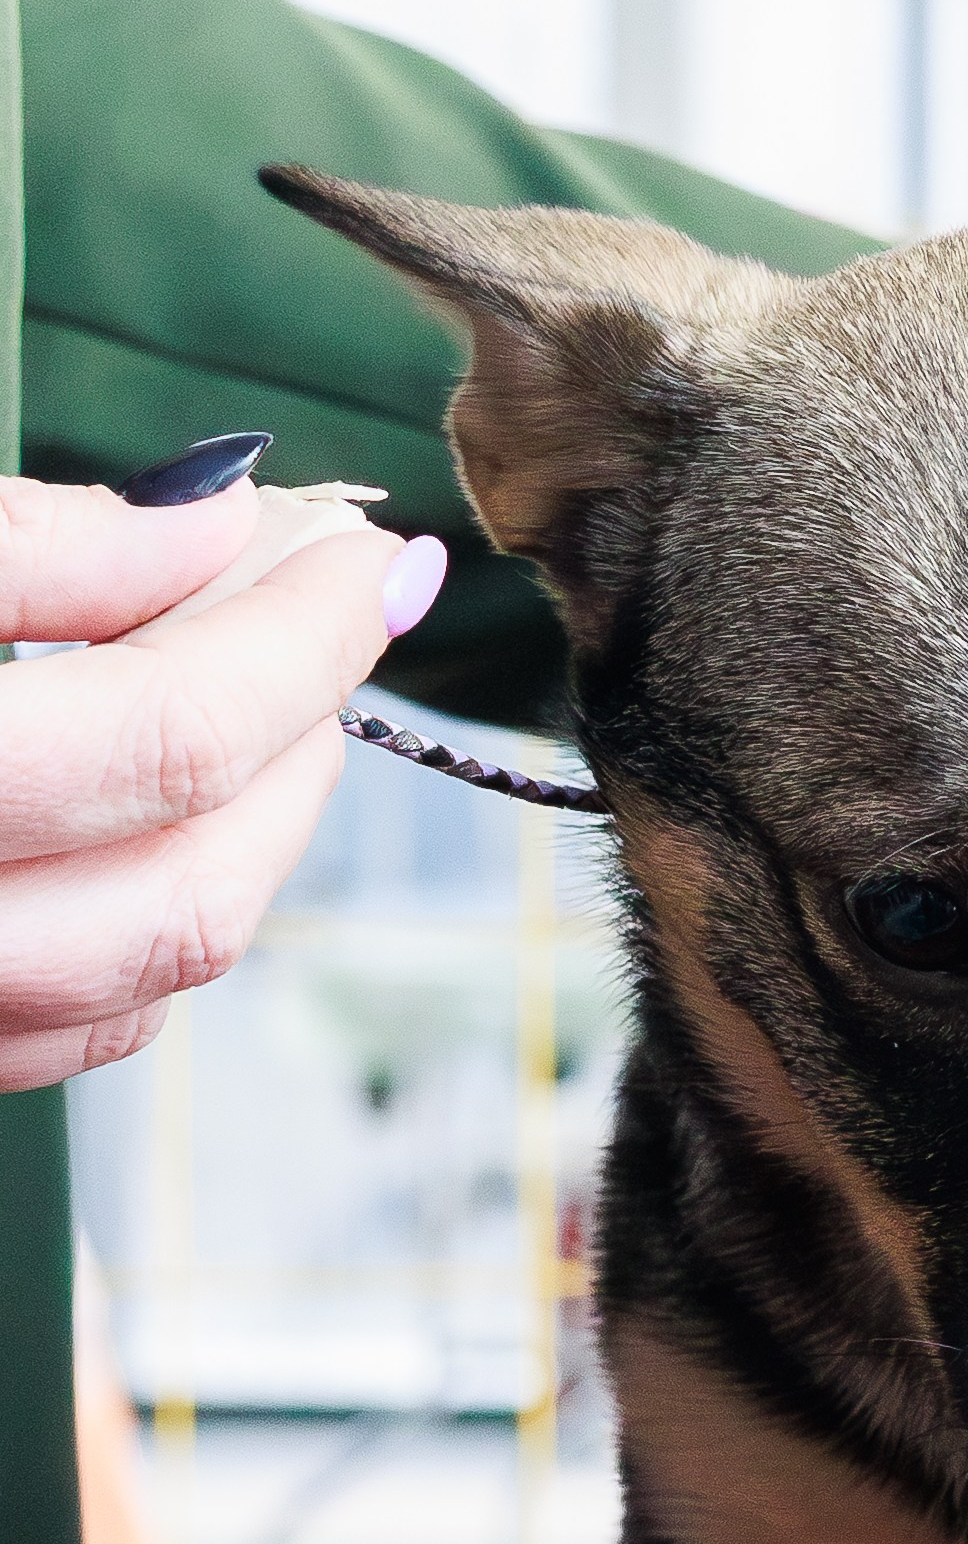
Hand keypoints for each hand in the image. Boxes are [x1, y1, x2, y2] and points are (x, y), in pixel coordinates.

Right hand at [0, 474, 439, 1088]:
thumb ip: (34, 550)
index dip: (294, 637)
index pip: (171, 737)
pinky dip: (156, 909)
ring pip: (156, 968)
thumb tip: (213, 524)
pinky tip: (155, 808)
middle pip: (190, 887)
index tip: (357, 556)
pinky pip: (84, 1019)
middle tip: (318, 624)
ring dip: (245, 832)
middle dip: (291, 741)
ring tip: (249, 699)